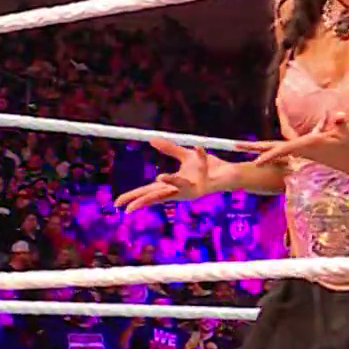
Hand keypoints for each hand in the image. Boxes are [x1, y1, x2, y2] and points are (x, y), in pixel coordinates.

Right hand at [114, 140, 240, 211]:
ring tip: (160, 178)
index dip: (134, 197)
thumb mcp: (187, 156)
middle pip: (159, 196)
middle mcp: (182, 190)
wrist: (231, 172)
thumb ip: (170, 149)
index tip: (118, 203)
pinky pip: (204, 166)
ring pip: (182, 185)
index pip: (150, 192)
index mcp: (174, 185)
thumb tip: (152, 140)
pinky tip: (200, 148)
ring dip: (173, 180)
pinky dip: (202, 156)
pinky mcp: (209, 183)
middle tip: (128, 209)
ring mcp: (195, 188)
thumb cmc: (209, 168)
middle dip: (145, 200)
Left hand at [247, 112, 348, 174]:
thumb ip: (342, 123)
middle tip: (235, 145)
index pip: (286, 150)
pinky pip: (288, 146)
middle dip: (255, 148)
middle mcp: (303, 149)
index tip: (254, 162)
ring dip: (262, 147)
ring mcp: (304, 151)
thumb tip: (338, 116)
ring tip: (245, 145)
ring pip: (279, 148)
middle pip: (275, 149)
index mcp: (309, 145)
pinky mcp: (308, 151)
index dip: (270, 156)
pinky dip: (277, 146)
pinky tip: (273, 135)